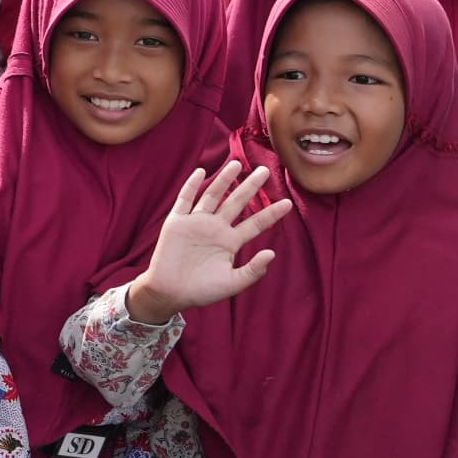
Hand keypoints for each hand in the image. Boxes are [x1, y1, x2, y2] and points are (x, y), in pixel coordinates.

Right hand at [127, 163, 289, 322]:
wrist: (169, 293)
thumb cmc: (201, 291)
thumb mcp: (231, 284)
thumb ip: (252, 271)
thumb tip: (272, 253)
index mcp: (230, 242)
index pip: (255, 223)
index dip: (271, 213)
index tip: (288, 203)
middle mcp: (216, 228)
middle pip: (236, 202)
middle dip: (250, 187)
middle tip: (264, 171)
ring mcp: (196, 223)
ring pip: (212, 196)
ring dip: (224, 180)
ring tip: (236, 164)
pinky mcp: (177, 222)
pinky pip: (185, 200)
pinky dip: (192, 186)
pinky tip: (201, 172)